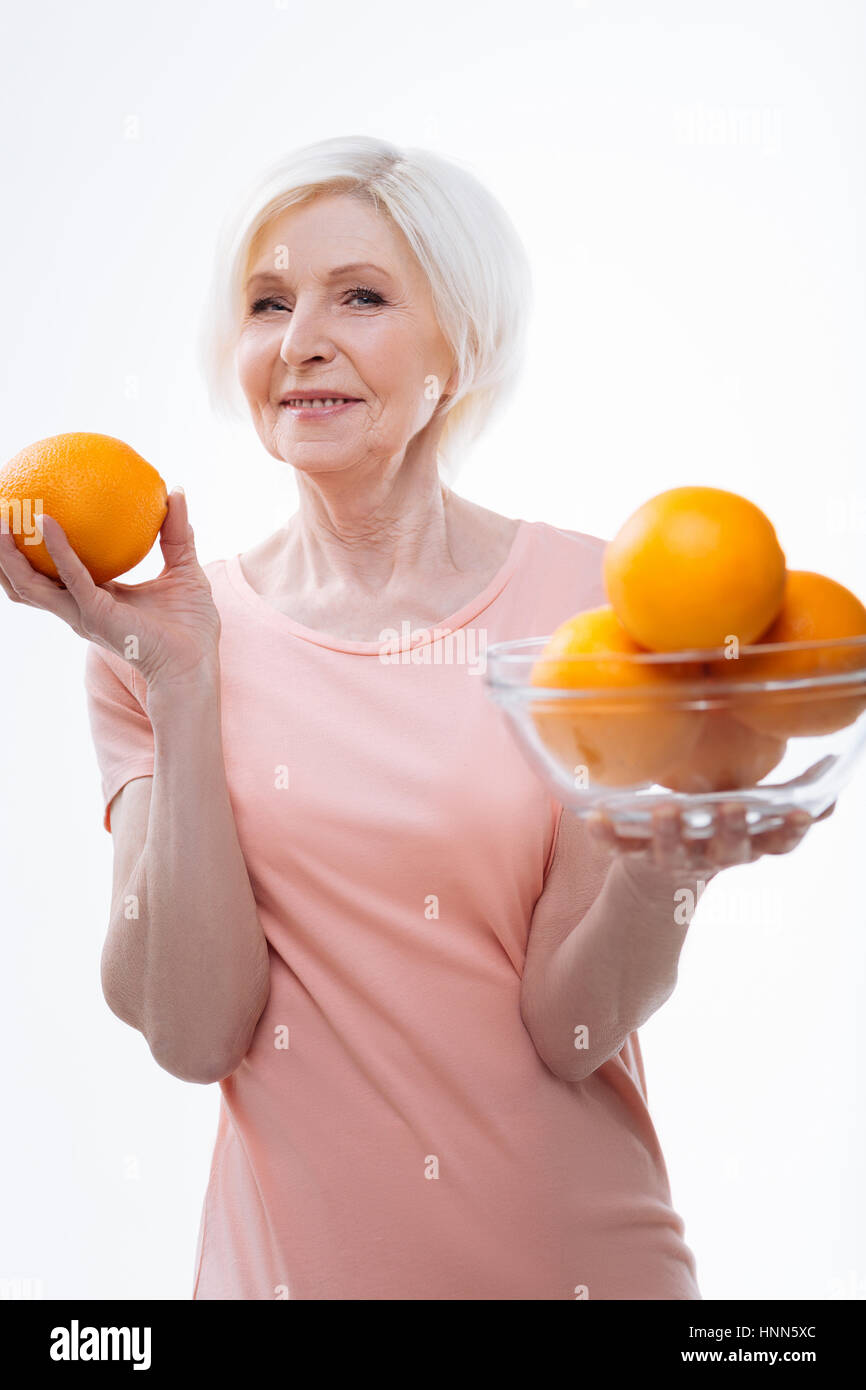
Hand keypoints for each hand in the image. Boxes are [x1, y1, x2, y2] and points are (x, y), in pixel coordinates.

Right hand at [0, 488, 220, 688]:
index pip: (52, 575)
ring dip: (9, 557)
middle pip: (26, 583)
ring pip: (30, 586)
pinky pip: (71, 577)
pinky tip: (48, 523)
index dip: (33, 553)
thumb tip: (175, 491)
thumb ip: (175, 532)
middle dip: (4, 557)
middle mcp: (79, 608)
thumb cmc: (191, 627)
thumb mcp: (184, 568)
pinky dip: (57, 550)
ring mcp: (83, 613)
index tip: (24, 520)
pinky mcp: (96, 615)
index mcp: (94, 598)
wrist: (195, 665)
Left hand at [586, 799, 834, 876]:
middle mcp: (713, 856)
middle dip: (730, 830)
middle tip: (730, 807)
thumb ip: (785, 796)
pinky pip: (619, 850)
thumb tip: (834, 767)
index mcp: (746, 844)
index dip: (790, 830)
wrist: (663, 876)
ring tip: (663, 808)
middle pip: (728, 850)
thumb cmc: (715, 828)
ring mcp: (674, 860)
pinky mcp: (635, 859)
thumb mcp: (752, 814)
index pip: (778, 843)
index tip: (799, 811)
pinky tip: (593, 819)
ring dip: (669, 833)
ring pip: (673, 852)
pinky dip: (607, 836)